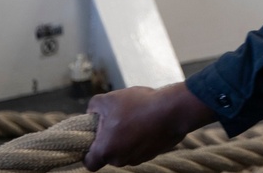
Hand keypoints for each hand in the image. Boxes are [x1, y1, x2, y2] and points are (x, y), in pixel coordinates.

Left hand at [84, 83, 215, 170]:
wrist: (174, 110)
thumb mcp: (110, 99)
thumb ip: (93, 107)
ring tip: (135, 116)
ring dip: (127, 137)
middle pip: (109, 154)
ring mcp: (139, 158)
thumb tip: (91, 112)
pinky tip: (148, 120)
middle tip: (117, 119)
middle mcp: (121, 159)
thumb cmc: (140, 106)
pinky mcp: (154, 153)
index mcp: (106, 151)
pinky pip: (141, 147)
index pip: (90, 163)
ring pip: (126, 150)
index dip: (88, 152)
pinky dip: (142, 136)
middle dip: (111, 139)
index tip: (93, 137)